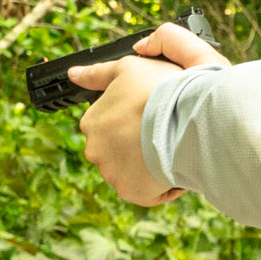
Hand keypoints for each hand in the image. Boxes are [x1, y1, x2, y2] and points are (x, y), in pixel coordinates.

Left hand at [70, 22, 232, 206]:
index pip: (109, 123)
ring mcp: (111, 173)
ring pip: (131, 171)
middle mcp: (95, 149)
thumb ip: (97, 73)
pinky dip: (160, 183)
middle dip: (137, 143)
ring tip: (170, 147)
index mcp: (92, 121)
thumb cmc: (160, 89)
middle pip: (117, 149)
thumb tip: (74, 74)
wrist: (187, 118)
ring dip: (148, 164)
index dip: (132, 117)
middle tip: (163, 129)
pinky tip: (173, 166)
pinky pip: (147, 191)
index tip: (151, 112)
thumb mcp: (127, 67)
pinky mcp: (131, 192)